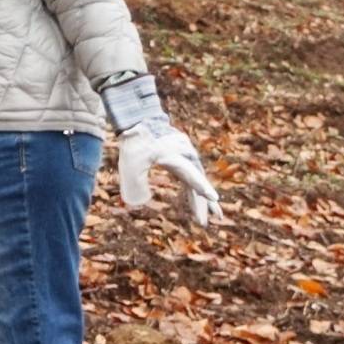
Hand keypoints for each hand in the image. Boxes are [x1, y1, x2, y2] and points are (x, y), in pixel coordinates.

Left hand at [101, 74, 221, 224]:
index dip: (202, 187)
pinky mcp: (182, 161)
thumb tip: (139, 205)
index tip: (214, 198)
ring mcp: (185, 158)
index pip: (191, 175)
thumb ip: (134, 184)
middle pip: (198, 182)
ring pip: (198, 181)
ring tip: (213, 217)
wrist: (139, 123)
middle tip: (213, 219)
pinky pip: (192, 178)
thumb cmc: (134, 144)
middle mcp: (184, 157)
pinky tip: (198, 206)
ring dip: (204, 199)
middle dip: (205, 202)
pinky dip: (195, 191)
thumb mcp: (130, 165)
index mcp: (174, 156)